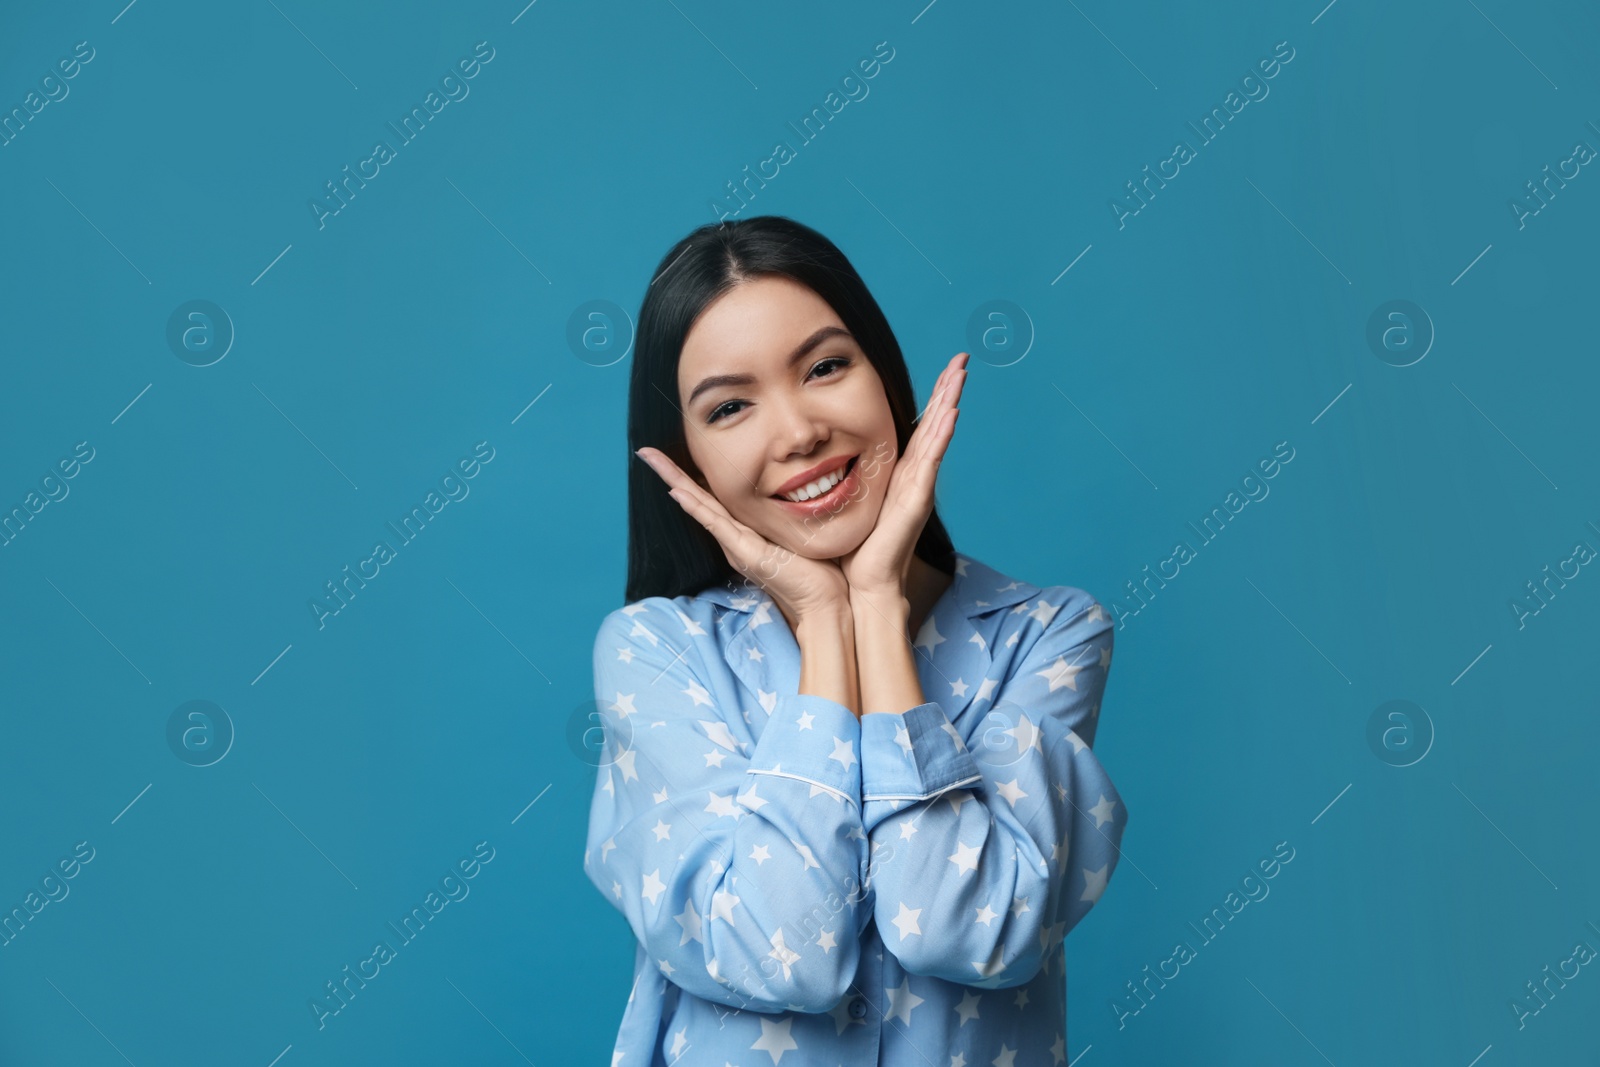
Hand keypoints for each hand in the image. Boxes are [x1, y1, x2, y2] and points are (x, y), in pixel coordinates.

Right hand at [635, 447, 850, 625]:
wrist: (823, 604)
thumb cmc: (818, 570)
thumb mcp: (798, 533)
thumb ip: (788, 515)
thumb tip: (799, 487)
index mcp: (745, 531)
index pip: (713, 497)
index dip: (692, 476)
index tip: (673, 455)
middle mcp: (734, 538)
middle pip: (697, 499)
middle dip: (671, 474)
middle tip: (647, 452)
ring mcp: (736, 546)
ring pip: (701, 507)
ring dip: (675, 482)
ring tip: (653, 461)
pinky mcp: (746, 553)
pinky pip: (716, 524)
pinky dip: (696, 507)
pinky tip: (678, 492)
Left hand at [839, 352, 967, 603]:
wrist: (860, 588)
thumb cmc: (850, 552)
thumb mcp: (842, 502)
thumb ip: (836, 478)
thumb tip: (810, 459)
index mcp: (896, 475)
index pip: (917, 429)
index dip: (931, 400)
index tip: (941, 371)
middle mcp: (912, 478)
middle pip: (934, 424)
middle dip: (948, 390)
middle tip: (961, 360)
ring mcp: (918, 488)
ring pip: (937, 436)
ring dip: (950, 403)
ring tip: (961, 374)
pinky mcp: (916, 501)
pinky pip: (930, 462)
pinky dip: (941, 437)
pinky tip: (951, 414)